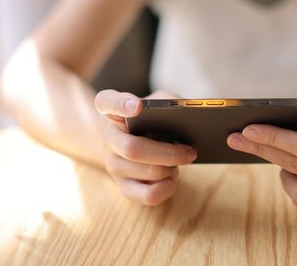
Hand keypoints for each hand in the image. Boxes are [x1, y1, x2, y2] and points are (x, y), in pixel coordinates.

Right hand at [94, 89, 196, 204]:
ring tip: (181, 162)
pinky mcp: (125, 187)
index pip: (107, 102)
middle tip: (190, 152)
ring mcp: (114, 164)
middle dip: (167, 153)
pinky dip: (166, 188)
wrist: (148, 141)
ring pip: (146, 172)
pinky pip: (147, 195)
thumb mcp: (163, 103)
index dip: (121, 104)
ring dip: (171, 168)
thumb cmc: (157, 118)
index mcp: (114, 110)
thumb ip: (172, 103)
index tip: (138, 107)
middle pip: (133, 149)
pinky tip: (173, 179)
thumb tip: (187, 114)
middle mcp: (108, 137)